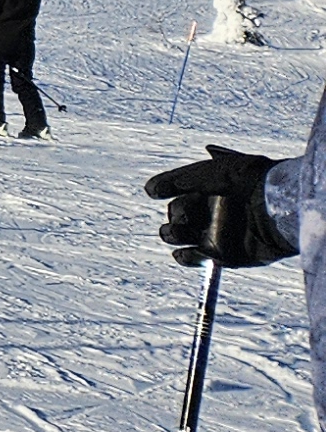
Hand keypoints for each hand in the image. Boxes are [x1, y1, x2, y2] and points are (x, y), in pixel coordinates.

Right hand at [147, 147, 294, 269]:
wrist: (282, 206)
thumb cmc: (252, 181)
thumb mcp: (214, 171)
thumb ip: (181, 179)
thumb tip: (149, 190)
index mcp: (212, 189)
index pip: (177, 191)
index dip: (166, 189)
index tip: (155, 190)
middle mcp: (214, 211)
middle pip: (176, 213)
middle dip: (175, 213)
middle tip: (187, 214)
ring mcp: (218, 234)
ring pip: (177, 236)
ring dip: (172, 233)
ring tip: (182, 231)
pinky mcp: (225, 256)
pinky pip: (192, 259)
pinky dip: (185, 257)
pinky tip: (188, 251)